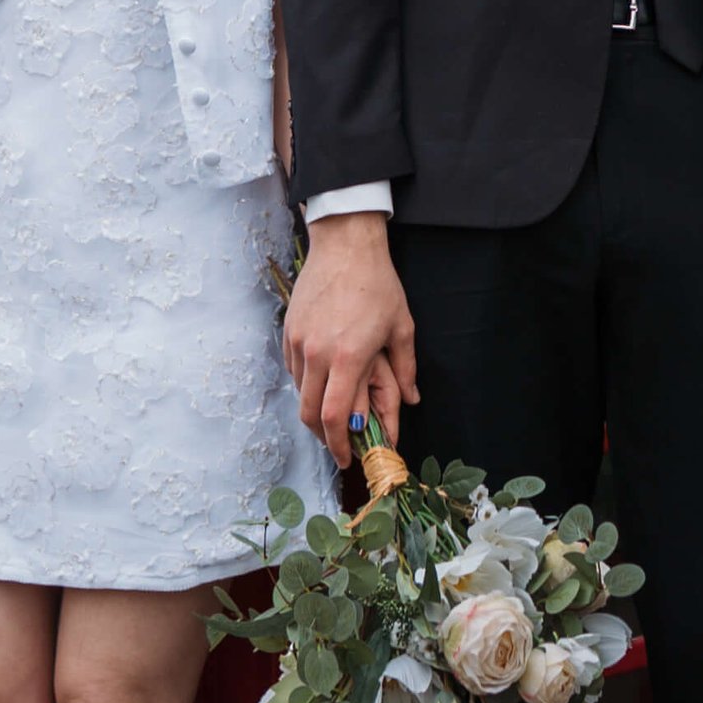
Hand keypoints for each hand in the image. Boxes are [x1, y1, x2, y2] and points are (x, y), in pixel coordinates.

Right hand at [284, 215, 417, 465]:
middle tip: (338, 445)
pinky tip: (321, 384)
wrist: (345, 244)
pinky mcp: (289, 331)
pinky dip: (305, 385)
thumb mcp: (401, 326)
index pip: (336, 418)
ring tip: (332, 416)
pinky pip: (293, 370)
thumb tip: (413, 400)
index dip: (339, 445)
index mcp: (349, 358)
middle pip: (310, 415)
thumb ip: (405, 369)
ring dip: (314, 411)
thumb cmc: (378, 283)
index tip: (347, 458)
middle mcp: (318, 354)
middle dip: (324, 438)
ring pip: (300, 393)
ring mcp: (299, 342)